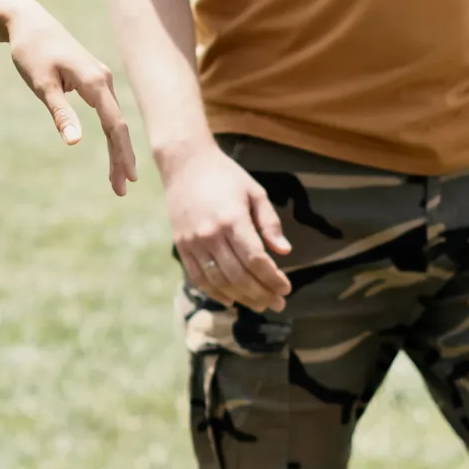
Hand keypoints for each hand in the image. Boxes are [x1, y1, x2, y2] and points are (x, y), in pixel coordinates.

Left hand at [0, 0, 137, 194]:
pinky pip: (108, 113)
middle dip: (122, 158)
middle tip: (122, 190)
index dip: (121, 154)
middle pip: (119, 126)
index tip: (126, 179)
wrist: (28, 21)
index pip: (114, 125)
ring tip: (118, 178)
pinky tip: (114, 149)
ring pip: (114, 120)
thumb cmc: (31, 52)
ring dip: (117, 149)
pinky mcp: (93, 81)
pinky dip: (112, 134)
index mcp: (94, 81)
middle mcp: (103, 80)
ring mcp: (100, 80)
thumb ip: (60, 113)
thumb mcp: (41, 84)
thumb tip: (75, 142)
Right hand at [163, 136, 291, 309]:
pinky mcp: (182, 246)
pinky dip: (215, 293)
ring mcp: (193, 242)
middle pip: (239, 275)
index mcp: (232, 219)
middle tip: (278, 303)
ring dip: (241, 297)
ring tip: (259, 305)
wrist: (185, 164)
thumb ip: (270, 223)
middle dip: (262, 293)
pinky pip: (198, 277)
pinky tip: (231, 300)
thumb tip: (284, 251)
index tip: (286, 288)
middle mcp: (211, 234)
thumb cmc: (225, 176)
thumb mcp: (255, 192)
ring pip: (219, 281)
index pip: (256, 259)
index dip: (273, 278)